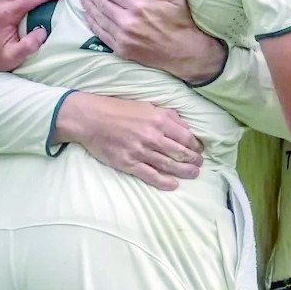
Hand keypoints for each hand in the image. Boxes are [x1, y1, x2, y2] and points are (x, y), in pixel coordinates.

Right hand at [54, 92, 204, 190]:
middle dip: (193, 160)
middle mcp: (152, 136)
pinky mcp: (129, 163)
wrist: (91, 118)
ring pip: (169, 165)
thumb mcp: (146, 105)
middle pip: (180, 153)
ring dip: (184, 171)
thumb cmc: (118, 109)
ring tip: (193, 174)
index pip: (186, 137)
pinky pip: (150, 175)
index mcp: (159, 120)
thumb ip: (167, 115)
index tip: (199, 150)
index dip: (196, 146)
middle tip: (199, 165)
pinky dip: (164, 182)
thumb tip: (185, 126)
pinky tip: (173, 184)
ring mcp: (140, 151)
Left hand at [81, 0, 226, 85]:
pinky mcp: (121, 49)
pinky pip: (101, 34)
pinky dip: (92, 23)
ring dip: (88, 6)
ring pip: (98, 18)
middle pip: (101, 3)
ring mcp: (122, 37)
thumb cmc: (181, 23)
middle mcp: (127, 21)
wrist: (184, 54)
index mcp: (139, 6)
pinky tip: (89, 16)